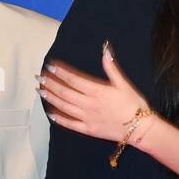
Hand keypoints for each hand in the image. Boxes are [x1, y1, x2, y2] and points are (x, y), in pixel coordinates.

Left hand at [36, 43, 155, 146]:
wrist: (140, 128)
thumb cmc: (134, 104)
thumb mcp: (123, 83)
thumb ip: (111, 67)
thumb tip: (105, 49)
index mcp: (97, 91)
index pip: (73, 79)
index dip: (60, 72)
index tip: (50, 65)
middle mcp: (89, 104)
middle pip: (65, 92)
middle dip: (51, 84)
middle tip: (39, 77)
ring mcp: (87, 118)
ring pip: (64, 107)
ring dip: (51, 98)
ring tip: (41, 91)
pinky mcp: (88, 129)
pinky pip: (70, 124)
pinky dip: (59, 119)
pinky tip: (50, 113)